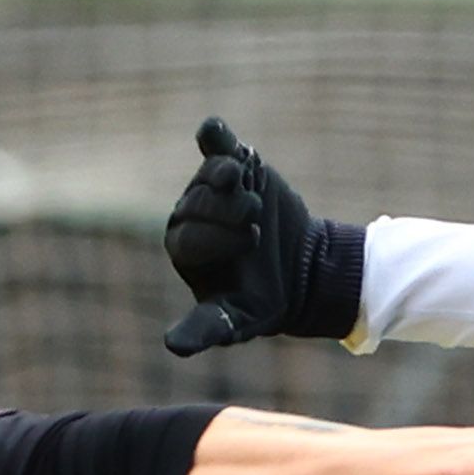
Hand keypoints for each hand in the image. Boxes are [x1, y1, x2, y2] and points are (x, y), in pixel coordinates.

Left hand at [164, 119, 367, 357]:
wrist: (301, 270)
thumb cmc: (260, 300)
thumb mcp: (235, 320)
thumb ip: (205, 328)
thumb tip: (172, 346)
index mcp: (183, 246)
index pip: (190, 236)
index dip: (224, 240)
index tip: (252, 246)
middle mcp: (189, 212)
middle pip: (201, 203)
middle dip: (236, 216)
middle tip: (257, 232)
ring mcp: (211, 186)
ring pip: (215, 173)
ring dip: (237, 184)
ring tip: (255, 202)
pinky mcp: (238, 165)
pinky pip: (220, 146)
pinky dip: (216, 137)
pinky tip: (212, 128)